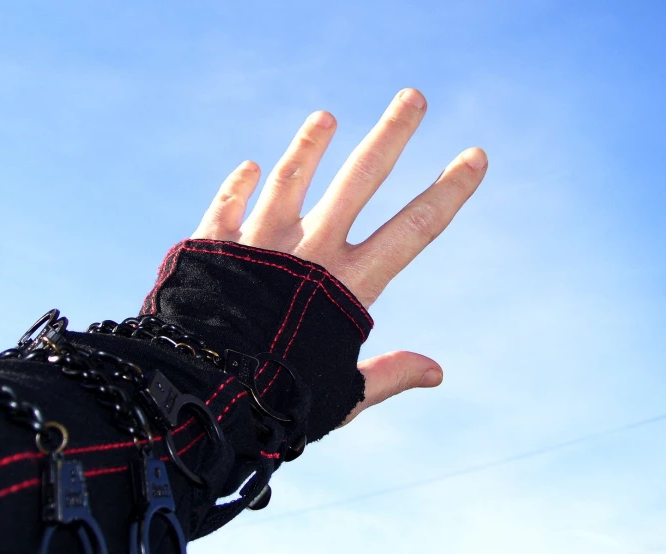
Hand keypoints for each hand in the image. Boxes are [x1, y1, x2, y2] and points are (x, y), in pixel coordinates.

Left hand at [192, 88, 487, 422]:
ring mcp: (259, 242)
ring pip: (292, 176)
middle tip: (413, 98)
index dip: (449, 192)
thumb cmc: (277, 401)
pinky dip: (239, 184)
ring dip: (310, 145)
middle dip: (391, 136)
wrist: (199, 394)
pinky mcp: (214, 245)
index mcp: (347, 285)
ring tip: (324, 119)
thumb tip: (437, 371)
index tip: (474, 156)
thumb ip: (389, 375)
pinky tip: (250, 167)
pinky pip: (229, 204)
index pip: (414, 229)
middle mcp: (307, 251)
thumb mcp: (342, 396)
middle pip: (360, 179)